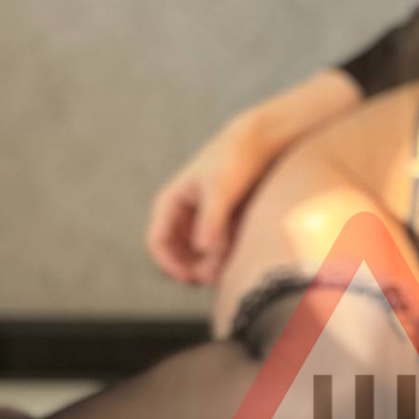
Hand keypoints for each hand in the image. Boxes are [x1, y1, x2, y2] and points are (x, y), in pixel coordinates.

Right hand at [145, 69, 360, 283]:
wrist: (261, 140)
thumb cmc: (235, 159)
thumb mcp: (222, 189)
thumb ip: (212, 219)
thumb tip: (203, 249)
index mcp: (171, 202)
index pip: (157, 243)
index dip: (170, 265)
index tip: (191, 279)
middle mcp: (182, 213)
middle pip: (178, 255)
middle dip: (195, 267)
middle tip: (219, 272)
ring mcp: (201, 218)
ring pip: (198, 255)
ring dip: (211, 264)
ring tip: (233, 258)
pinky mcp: (221, 221)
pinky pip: (216, 248)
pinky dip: (225, 255)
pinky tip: (240, 251)